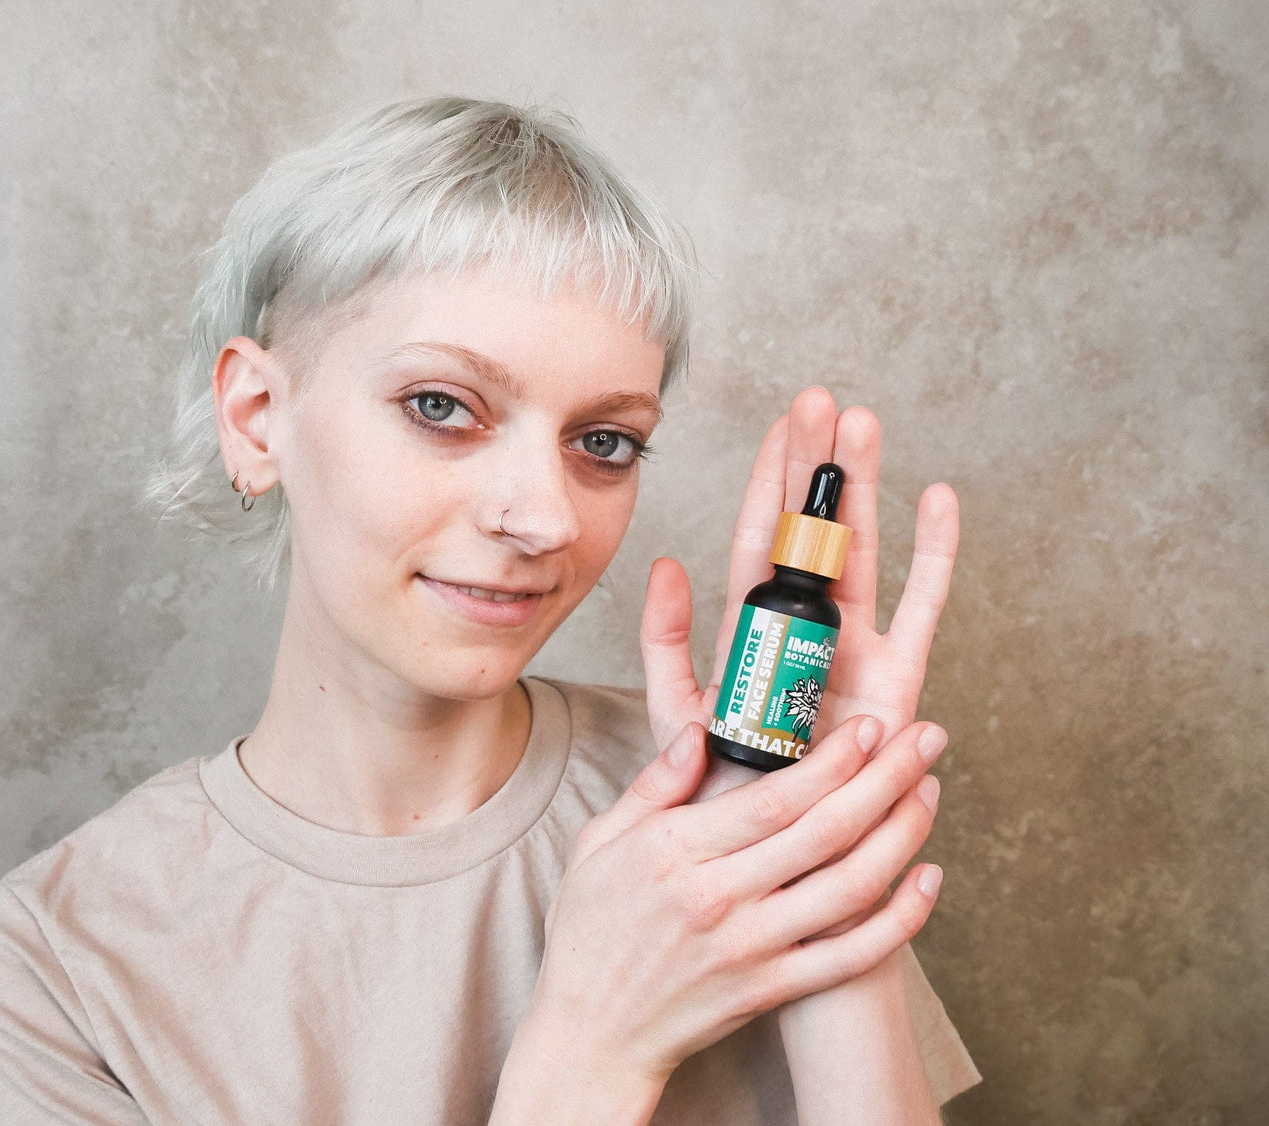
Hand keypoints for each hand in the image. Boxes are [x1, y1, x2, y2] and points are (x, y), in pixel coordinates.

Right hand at [528, 713, 946, 1088]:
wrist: (592, 1033)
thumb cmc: (590, 930)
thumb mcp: (600, 842)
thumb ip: (654, 784)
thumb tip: (698, 728)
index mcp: (675, 852)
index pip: (775, 798)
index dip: (833, 760)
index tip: (870, 726)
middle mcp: (719, 899)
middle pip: (826, 831)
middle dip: (886, 777)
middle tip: (925, 738)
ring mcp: (750, 949)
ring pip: (851, 887)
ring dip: (903, 835)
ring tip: (929, 790)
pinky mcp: (770, 990)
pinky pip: (851, 955)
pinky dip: (900, 919)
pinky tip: (928, 879)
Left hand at [639, 386, 959, 765]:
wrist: (774, 852)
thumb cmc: (723, 787)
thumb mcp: (676, 708)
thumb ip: (666, 640)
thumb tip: (665, 563)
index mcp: (754, 630)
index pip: (760, 538)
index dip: (768, 481)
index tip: (780, 423)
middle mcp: (808, 628)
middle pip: (812, 530)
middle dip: (816, 467)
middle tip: (822, 402)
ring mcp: (856, 647)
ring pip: (863, 550)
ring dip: (864, 489)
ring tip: (864, 426)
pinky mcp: (898, 678)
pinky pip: (922, 604)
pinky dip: (933, 553)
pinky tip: (938, 498)